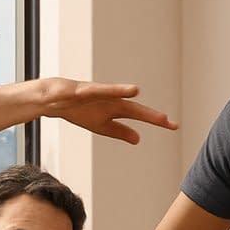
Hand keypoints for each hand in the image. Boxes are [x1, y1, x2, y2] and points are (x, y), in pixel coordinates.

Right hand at [36, 78, 176, 142]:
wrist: (54, 100)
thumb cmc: (79, 110)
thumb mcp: (102, 126)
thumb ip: (120, 131)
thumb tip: (139, 139)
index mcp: (115, 109)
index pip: (140, 115)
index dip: (156, 120)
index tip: (174, 126)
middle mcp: (110, 100)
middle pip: (131, 107)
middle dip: (147, 114)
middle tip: (166, 120)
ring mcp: (95, 94)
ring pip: (110, 94)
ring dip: (121, 92)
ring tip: (135, 91)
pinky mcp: (79, 91)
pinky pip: (88, 91)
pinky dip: (94, 90)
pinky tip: (95, 90)